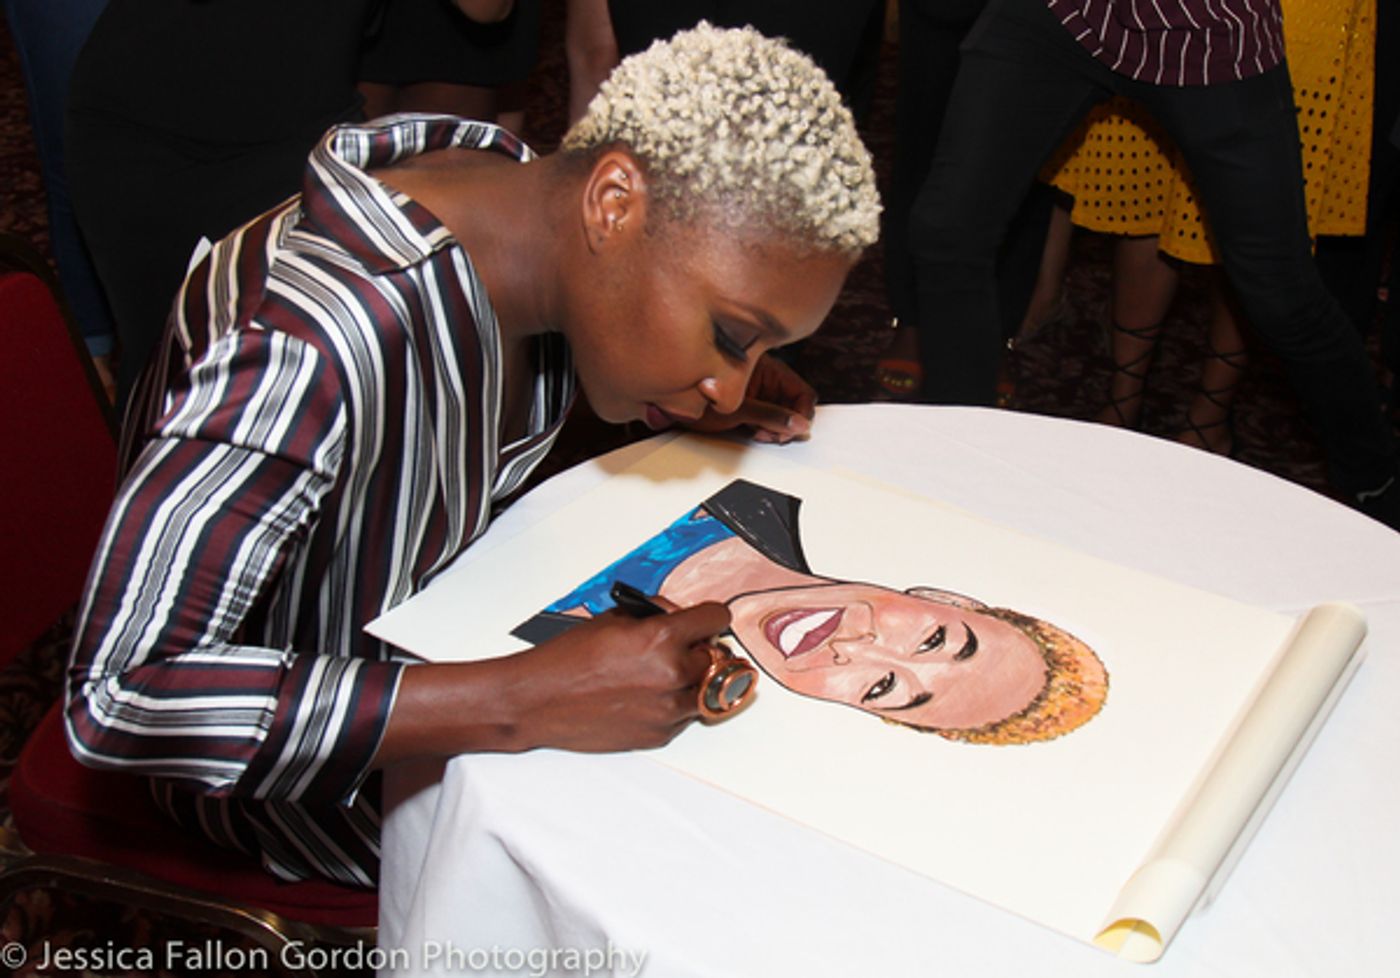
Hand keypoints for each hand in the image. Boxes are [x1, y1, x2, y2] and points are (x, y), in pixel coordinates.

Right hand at [507, 601, 731, 750]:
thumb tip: (680, 615)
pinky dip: (674, 705)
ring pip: (705, 690)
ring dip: (690, 680)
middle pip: (714, 657)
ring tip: (659, 675)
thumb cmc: (569, 658)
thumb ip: (656, 614)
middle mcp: (672, 675)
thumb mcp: (614, 618)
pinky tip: (646, 695)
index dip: (710, 616)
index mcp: (662, 639)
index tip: (708, 619)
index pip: (716, 619)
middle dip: (699, 649)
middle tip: (678, 648)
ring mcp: (668, 709)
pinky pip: (685, 715)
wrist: (540, 700)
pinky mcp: (660, 734)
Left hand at [687, 354, 816, 443]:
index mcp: (767, 368)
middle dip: (786, 423)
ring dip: (774, 427)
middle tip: (770, 435)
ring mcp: (757, 390)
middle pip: (793, 403)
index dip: (801, 414)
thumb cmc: (696, 398)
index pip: (802, 392)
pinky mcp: (749, 402)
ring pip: (781, 412)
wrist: (668, 403)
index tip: (791, 431)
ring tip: (758, 433)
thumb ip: (770, 416)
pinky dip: (764, 427)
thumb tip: (797, 424)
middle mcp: (764, 377)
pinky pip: (767, 416)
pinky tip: (752, 431)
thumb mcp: (737, 411)